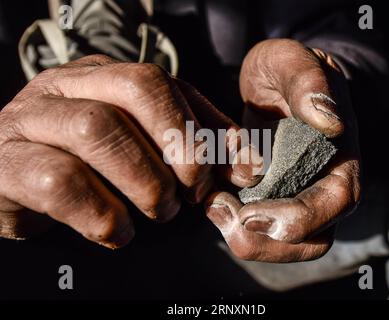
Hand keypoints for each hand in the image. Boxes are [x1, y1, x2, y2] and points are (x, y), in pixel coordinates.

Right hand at [0, 55, 260, 247]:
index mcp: (100, 77)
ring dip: (144, 179)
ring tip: (158, 211)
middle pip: (134, 88)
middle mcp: (65, 87)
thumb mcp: (142, 150)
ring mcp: (29, 121)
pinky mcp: (5, 165)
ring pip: (97, 128)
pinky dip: (101, 212)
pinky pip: (59, 181)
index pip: (162, 81)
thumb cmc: (88, 169)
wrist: (15, 189)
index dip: (201, 126)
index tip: (230, 172)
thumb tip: (246, 164)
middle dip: (178, 143)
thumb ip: (191, 149)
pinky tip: (116, 231)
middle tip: (191, 192)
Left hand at [205, 39, 360, 262]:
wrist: (272, 81)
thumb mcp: (291, 61)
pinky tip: (210, 201)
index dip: (299, 219)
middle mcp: (323, 182)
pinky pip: (259, 228)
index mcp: (339, 153)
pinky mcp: (270, 197)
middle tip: (223, 215)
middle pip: (312, 240)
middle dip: (266, 241)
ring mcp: (296, 194)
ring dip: (247, 238)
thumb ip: (309, 82)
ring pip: (284, 243)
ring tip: (213, 207)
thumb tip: (330, 122)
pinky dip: (234, 224)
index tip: (251, 213)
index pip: (338, 202)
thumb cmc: (285, 68)